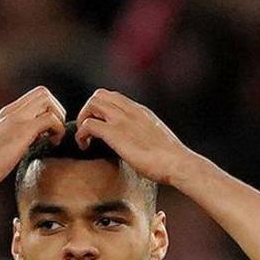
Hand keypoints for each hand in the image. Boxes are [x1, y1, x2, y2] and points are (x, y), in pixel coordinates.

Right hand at [0, 87, 72, 189]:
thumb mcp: (3, 141)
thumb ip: (18, 133)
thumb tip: (37, 136)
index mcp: (6, 113)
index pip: (34, 95)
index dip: (48, 109)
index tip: (48, 129)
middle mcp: (11, 111)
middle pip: (43, 92)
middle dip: (57, 110)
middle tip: (54, 132)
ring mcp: (16, 119)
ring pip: (48, 101)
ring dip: (58, 119)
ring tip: (53, 139)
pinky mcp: (22, 131)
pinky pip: (50, 119)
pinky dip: (58, 130)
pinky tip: (51, 144)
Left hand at [69, 90, 197, 190]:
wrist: (178, 164)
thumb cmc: (173, 159)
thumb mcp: (158, 139)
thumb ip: (146, 134)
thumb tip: (143, 145)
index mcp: (141, 111)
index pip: (114, 97)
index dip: (102, 109)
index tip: (101, 125)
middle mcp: (130, 111)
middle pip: (99, 95)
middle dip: (89, 110)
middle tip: (90, 130)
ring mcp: (121, 120)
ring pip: (91, 104)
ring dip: (83, 119)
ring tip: (85, 137)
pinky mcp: (114, 133)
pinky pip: (88, 124)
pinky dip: (81, 134)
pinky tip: (85, 146)